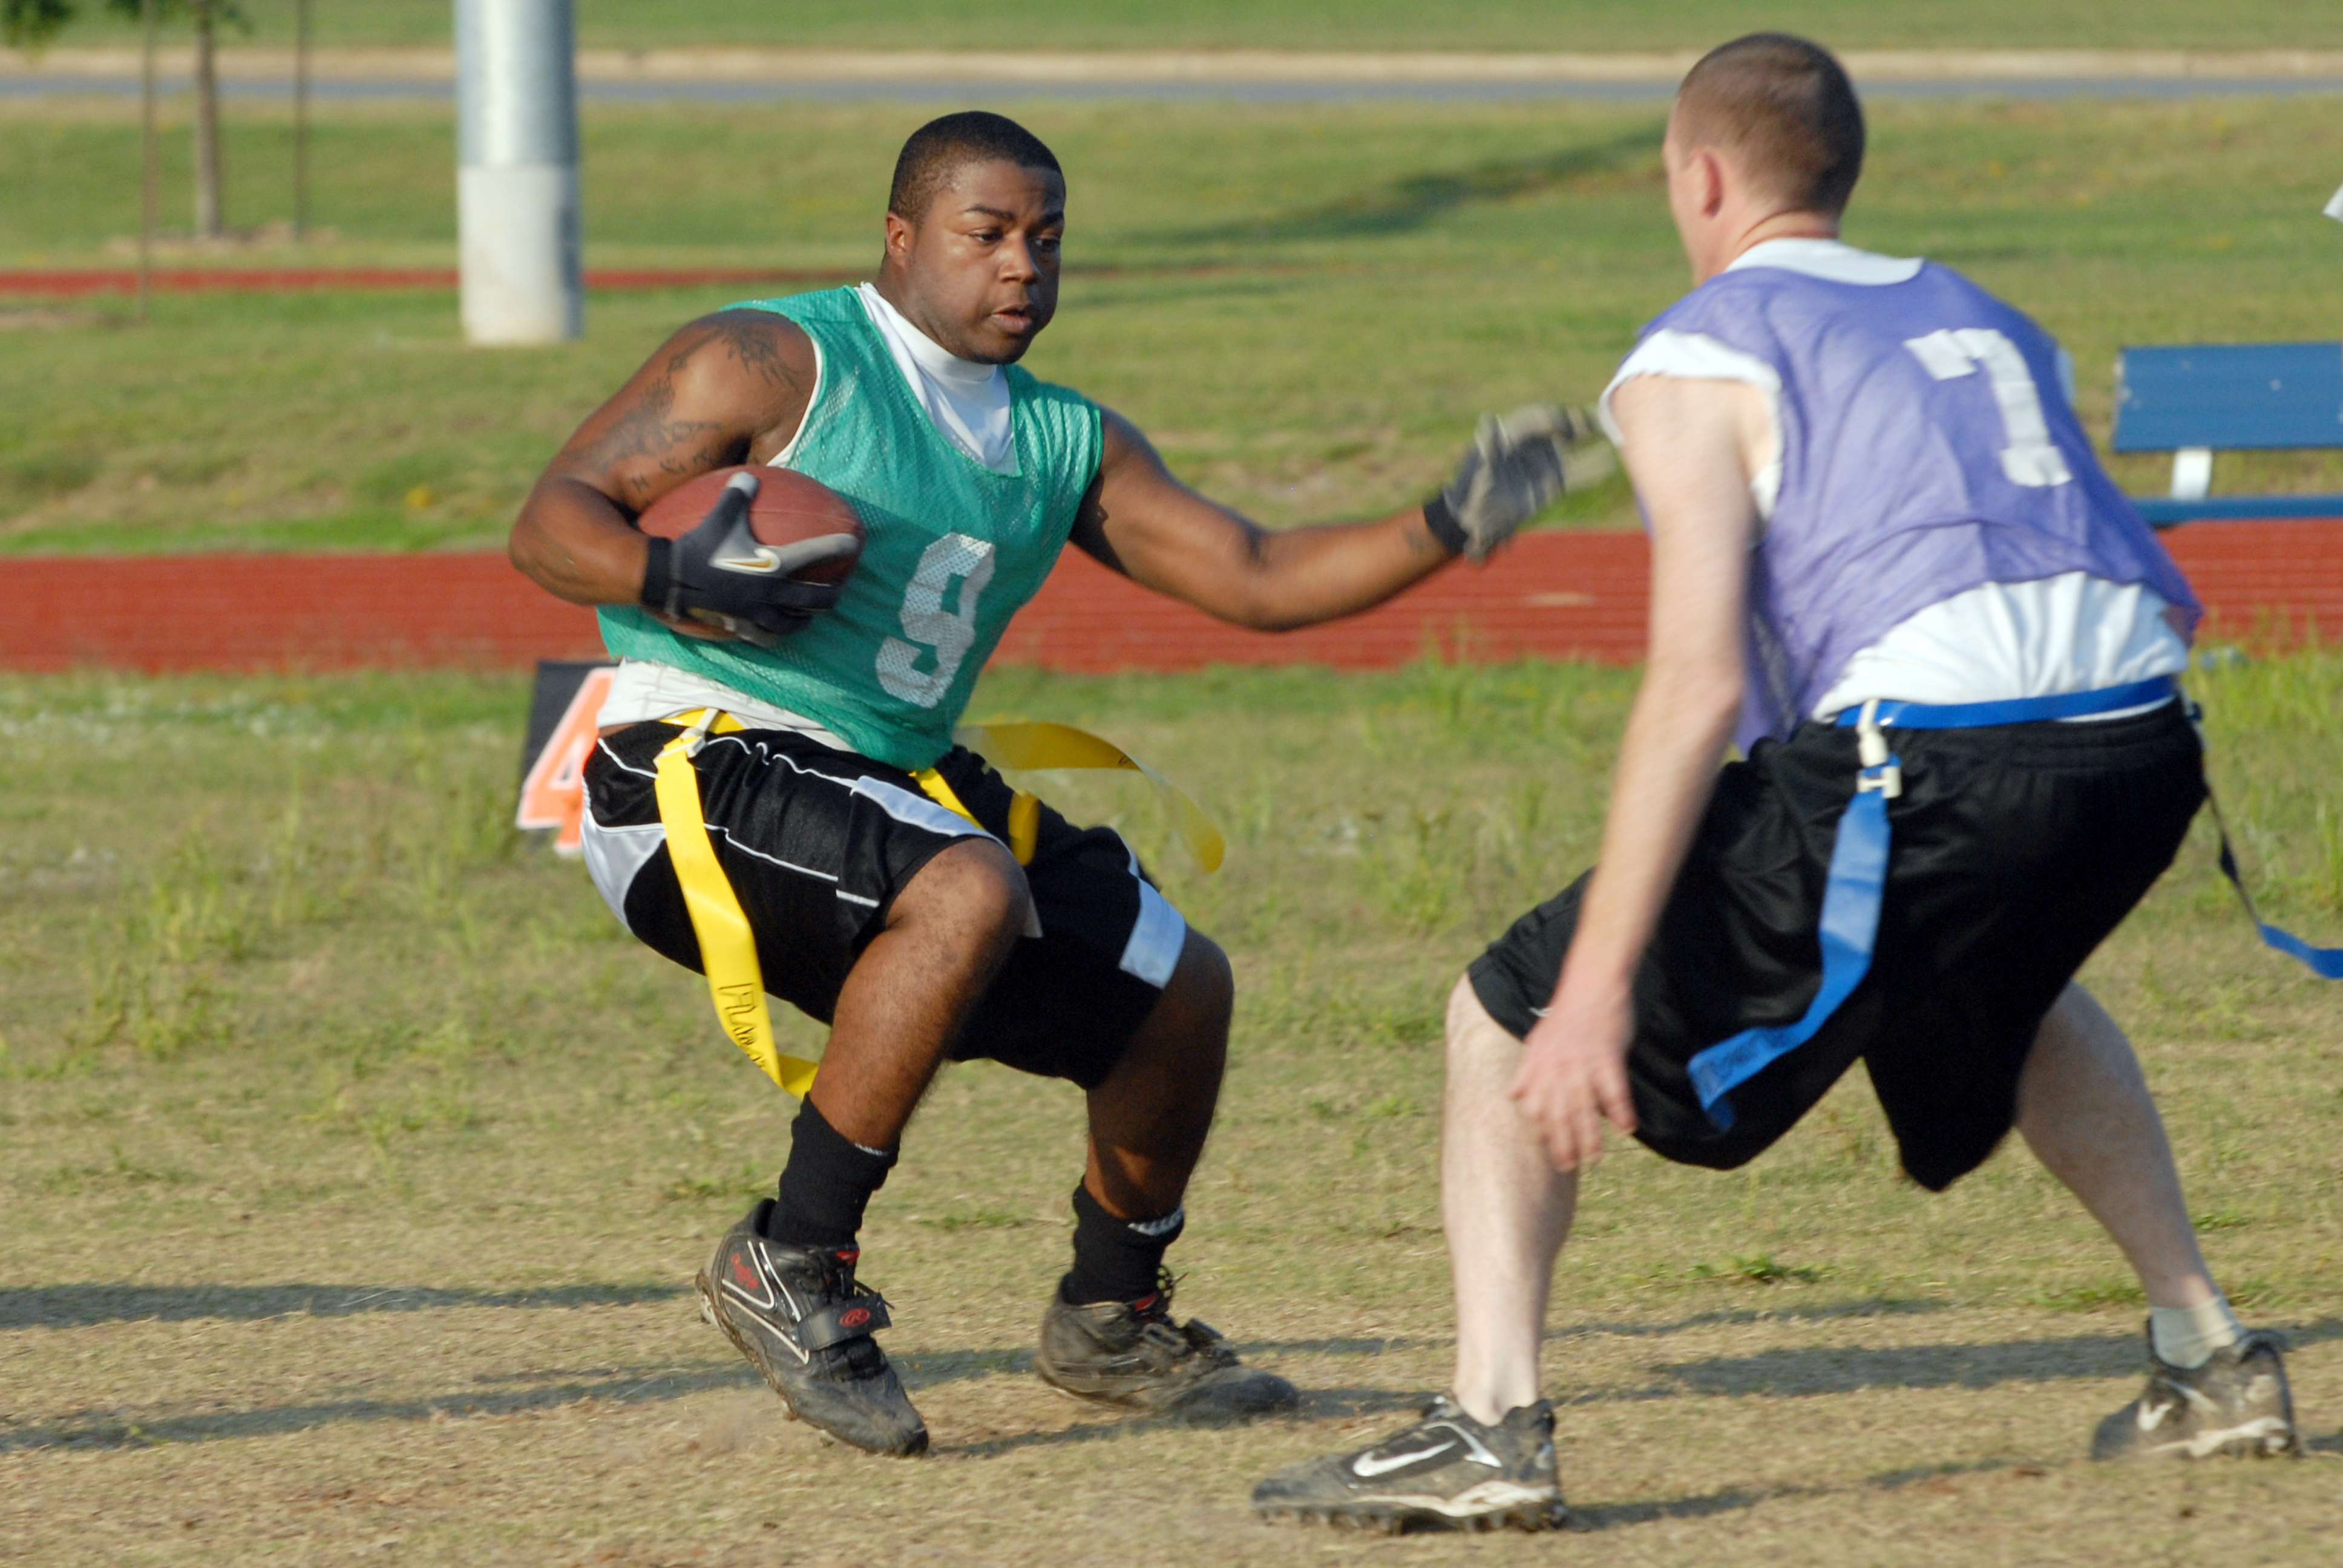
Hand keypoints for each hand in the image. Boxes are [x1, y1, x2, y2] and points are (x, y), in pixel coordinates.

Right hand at [644, 472, 851, 646]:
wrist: (673, 579)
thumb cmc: (700, 546)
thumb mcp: (721, 515)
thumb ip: (738, 495)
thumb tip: (750, 476)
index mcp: (775, 564)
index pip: (816, 553)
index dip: (838, 547)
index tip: (854, 543)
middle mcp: (773, 592)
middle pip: (815, 600)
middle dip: (832, 595)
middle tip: (840, 589)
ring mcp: (758, 612)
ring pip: (794, 623)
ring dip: (806, 618)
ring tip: (811, 616)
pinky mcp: (742, 625)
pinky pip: (766, 636)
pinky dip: (776, 635)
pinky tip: (776, 633)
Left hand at [1425, 403, 1603, 561]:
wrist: (1475, 514)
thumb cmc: (1474, 485)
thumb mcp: (1480, 465)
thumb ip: (1488, 444)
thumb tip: (1487, 420)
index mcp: (1514, 432)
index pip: (1537, 416)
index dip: (1551, 417)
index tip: (1562, 426)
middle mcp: (1533, 443)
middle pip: (1561, 425)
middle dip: (1579, 421)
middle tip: (1596, 423)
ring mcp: (1546, 462)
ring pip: (1574, 449)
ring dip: (1592, 444)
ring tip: (1614, 438)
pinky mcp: (1554, 483)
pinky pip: (1577, 474)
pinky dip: (1593, 470)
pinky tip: (1610, 466)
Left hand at [1508, 977, 1638, 1170]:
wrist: (1590, 982)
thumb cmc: (1567, 1015)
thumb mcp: (1537, 1041)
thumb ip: (1526, 1072)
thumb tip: (1513, 1097)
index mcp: (1539, 1065)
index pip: (1535, 1106)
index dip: (1541, 1130)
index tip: (1548, 1151)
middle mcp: (1556, 1066)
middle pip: (1557, 1112)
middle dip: (1561, 1142)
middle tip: (1567, 1166)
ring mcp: (1582, 1061)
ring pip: (1583, 1106)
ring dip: (1589, 1135)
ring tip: (1594, 1159)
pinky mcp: (1606, 1054)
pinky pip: (1613, 1087)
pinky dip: (1619, 1108)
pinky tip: (1626, 1128)